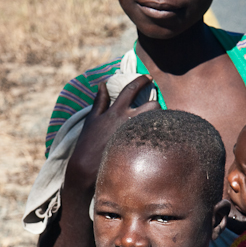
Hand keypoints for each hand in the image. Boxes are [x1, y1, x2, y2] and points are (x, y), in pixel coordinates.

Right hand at [67, 75, 159, 189]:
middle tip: (155, 107)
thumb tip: (102, 84)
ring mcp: (137, 135)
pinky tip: (156, 139)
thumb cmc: (87, 143)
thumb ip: (100, 101)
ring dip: (159, 120)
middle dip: (156, 104)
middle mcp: (128, 120)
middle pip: (153, 105)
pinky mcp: (141, 149)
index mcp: (116, 111)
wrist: (87, 169)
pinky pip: (156, 138)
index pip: (132, 88)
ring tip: (155, 124)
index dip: (142, 80)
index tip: (148, 77)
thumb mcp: (92, 119)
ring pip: (158, 121)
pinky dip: (157, 136)